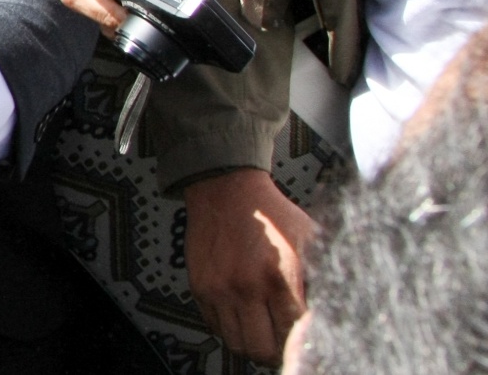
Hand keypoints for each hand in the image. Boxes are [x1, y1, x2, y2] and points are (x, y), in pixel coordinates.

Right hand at [183, 168, 312, 364]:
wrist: (227, 189)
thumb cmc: (272, 214)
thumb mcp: (311, 241)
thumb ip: (325, 276)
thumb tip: (340, 309)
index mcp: (279, 277)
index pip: (294, 334)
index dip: (304, 342)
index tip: (307, 340)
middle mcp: (246, 287)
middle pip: (263, 349)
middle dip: (278, 351)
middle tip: (284, 343)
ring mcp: (220, 289)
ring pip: (237, 343)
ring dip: (253, 344)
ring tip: (263, 333)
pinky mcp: (201, 287)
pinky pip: (214, 326)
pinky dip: (229, 329)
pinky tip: (243, 317)